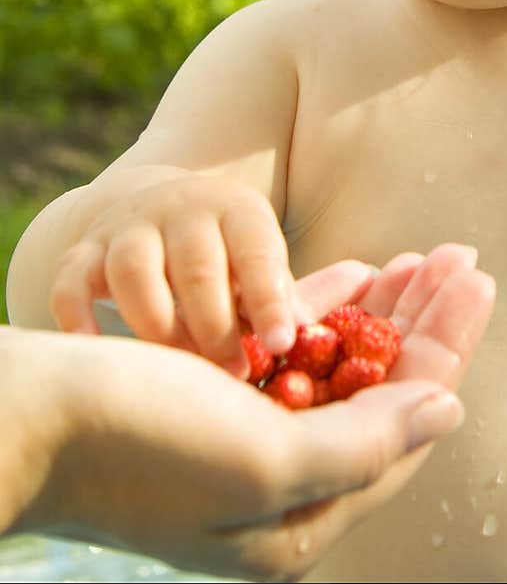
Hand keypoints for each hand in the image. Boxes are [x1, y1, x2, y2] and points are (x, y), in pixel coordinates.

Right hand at [10, 245, 494, 580]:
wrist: (27, 418)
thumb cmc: (141, 441)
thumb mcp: (262, 460)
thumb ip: (364, 444)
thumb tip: (445, 414)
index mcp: (300, 522)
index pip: (403, 425)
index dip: (446, 347)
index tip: (476, 280)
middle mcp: (280, 487)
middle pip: (379, 394)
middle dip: (423, 322)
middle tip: (463, 255)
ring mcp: (246, 442)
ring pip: (340, 369)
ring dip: (381, 310)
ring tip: (423, 255)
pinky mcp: (215, 403)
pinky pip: (290, 356)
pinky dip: (324, 313)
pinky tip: (357, 273)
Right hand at [49, 175, 299, 374]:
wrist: (159, 208)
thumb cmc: (229, 258)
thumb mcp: (263, 260)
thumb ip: (298, 290)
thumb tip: (358, 290)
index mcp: (236, 210)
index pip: (255, 250)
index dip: (268, 299)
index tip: (280, 345)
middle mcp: (181, 209)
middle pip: (196, 266)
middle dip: (216, 327)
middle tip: (234, 375)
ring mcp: (128, 227)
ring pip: (133, 269)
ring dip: (157, 325)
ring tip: (177, 371)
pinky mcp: (84, 250)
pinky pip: (70, 281)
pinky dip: (77, 316)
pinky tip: (95, 354)